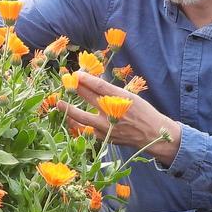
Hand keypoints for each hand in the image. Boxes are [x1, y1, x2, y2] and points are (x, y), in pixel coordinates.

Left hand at [58, 72, 181, 164]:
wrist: (152, 134)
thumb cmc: (142, 112)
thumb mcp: (131, 97)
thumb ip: (112, 91)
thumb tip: (93, 81)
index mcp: (121, 99)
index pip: (99, 85)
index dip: (85, 79)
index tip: (76, 74)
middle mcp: (112, 112)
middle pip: (88, 97)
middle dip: (76, 88)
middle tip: (66, 82)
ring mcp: (107, 126)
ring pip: (82, 117)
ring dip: (68, 109)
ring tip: (59, 103)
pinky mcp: (105, 137)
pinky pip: (87, 131)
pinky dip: (78, 124)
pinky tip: (71, 120)